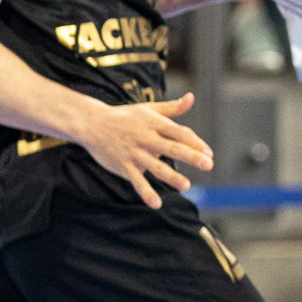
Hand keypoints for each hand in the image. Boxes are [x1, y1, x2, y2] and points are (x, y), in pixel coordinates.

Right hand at [76, 93, 213, 208]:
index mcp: (155, 124)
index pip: (180, 133)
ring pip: (156, 167)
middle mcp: (147, 138)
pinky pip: (137, 181)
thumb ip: (172, 108)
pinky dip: (146, 192)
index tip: (209, 153)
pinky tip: (156, 204)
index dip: (196, 142)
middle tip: (208, 164)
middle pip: (173, 148)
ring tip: (186, 186)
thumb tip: (192, 97)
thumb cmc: (125, 116)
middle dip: (191, 156)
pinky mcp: (124, 166)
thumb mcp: (149, 109)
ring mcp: (135, 153)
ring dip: (172, 177)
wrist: (93, 124)